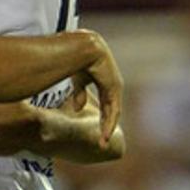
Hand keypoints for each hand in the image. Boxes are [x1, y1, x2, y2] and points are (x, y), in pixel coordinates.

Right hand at [76, 30, 123, 146]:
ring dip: (108, 127)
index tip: (98, 129)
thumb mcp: (77, 80)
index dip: (102, 116)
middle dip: (106, 124)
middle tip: (102, 140)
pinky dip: (109, 122)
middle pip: (110, 108)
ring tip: (104, 142)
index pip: (105, 101)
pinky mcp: (114, 87)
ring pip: (113, 111)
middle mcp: (112, 83)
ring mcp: (114, 85)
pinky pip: (113, 109)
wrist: (81, 47)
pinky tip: (105, 133)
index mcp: (105, 80)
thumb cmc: (75, 58)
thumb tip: (79, 108)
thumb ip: (79, 93)